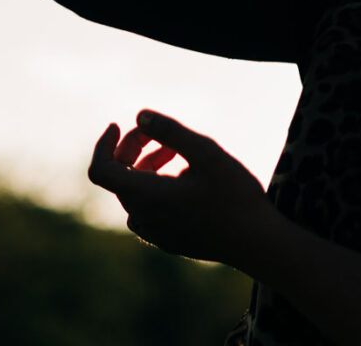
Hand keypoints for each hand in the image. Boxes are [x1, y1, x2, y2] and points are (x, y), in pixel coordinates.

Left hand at [87, 109, 277, 264]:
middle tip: (159, 134)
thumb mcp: (206, 153)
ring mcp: (156, 234)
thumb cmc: (235, 196)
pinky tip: (184, 181)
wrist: (259, 244)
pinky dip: (155, 189)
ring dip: (146, 168)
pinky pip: (148, 211)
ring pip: (135, 194)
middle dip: (133, 149)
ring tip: (176, 153)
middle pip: (121, 178)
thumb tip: (139, 116)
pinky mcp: (169, 242)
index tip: (118, 124)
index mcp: (146, 197)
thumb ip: (170, 132)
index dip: (104, 144)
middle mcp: (144, 219)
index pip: (101, 170)